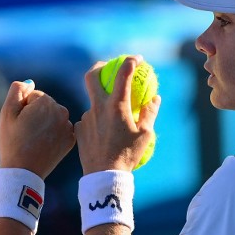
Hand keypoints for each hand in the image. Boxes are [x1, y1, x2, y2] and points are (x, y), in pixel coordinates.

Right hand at [0, 80, 74, 178]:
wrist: (23, 170)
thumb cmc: (12, 141)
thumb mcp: (7, 112)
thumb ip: (17, 90)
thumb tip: (30, 82)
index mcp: (46, 102)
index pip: (33, 96)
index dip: (23, 108)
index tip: (20, 123)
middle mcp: (62, 111)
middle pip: (45, 105)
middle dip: (36, 114)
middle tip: (26, 132)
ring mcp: (68, 127)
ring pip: (53, 117)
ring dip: (45, 124)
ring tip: (34, 139)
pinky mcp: (71, 140)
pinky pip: (60, 130)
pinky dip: (53, 134)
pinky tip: (44, 145)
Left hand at [75, 57, 159, 173]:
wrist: (104, 176)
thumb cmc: (128, 155)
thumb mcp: (145, 135)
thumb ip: (150, 113)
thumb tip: (155, 98)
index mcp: (116, 105)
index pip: (123, 74)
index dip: (131, 61)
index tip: (137, 59)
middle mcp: (98, 107)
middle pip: (92, 76)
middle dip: (100, 66)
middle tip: (108, 66)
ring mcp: (86, 117)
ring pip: (93, 103)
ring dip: (103, 105)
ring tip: (114, 122)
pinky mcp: (79, 129)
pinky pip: (89, 120)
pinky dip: (97, 122)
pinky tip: (104, 134)